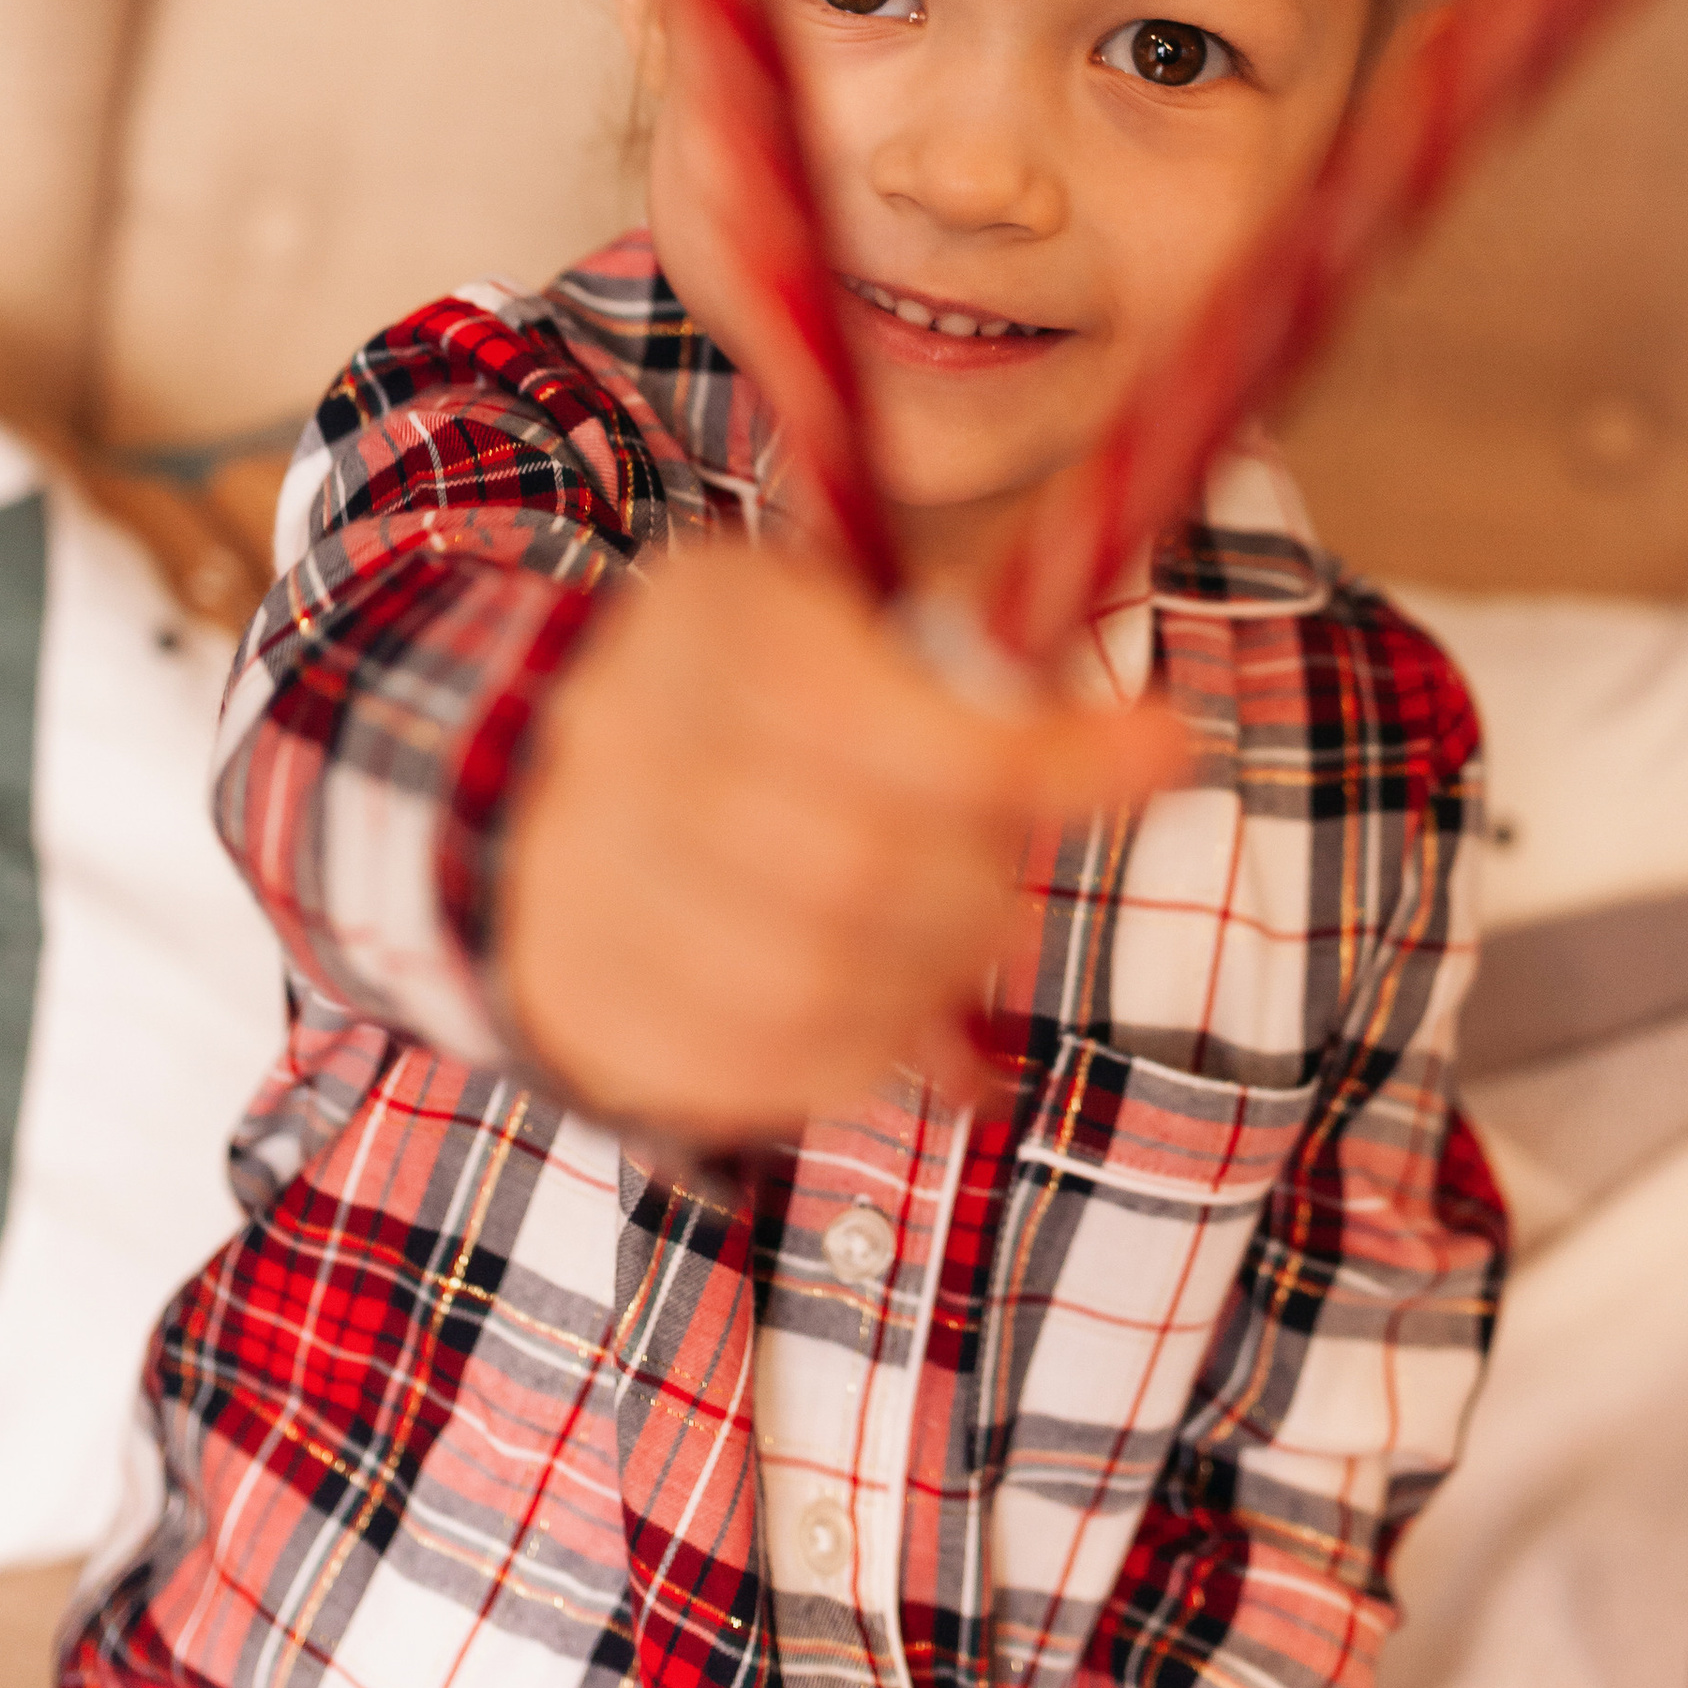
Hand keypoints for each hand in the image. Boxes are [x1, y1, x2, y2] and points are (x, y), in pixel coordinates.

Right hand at [499, 536, 1184, 1141]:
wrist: (514, 785)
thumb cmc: (727, 695)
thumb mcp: (822, 619)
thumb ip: (955, 676)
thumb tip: (1143, 749)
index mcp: (708, 630)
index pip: (913, 725)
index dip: (1057, 759)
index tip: (1173, 747)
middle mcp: (627, 753)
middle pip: (866, 869)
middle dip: (980, 892)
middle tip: (1011, 895)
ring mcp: (586, 889)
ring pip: (811, 982)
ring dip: (930, 984)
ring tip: (957, 955)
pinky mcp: (581, 1007)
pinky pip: (755, 1067)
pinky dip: (860, 1057)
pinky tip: (892, 1019)